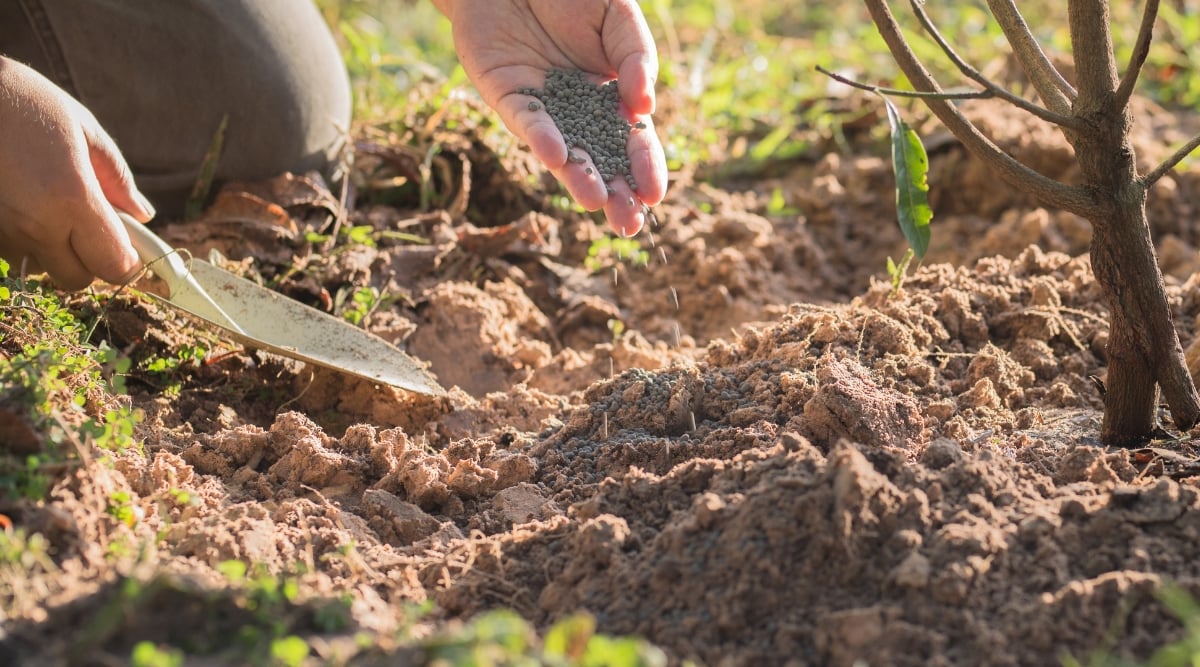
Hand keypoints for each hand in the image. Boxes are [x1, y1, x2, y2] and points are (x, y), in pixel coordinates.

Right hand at [0, 57, 154, 289]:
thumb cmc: (26, 102)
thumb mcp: (84, 130)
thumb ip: (117, 179)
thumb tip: (143, 215)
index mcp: (72, 197)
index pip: (114, 265)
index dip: (129, 262)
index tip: (132, 245)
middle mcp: (36, 223)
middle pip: (78, 280)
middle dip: (92, 262)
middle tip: (94, 227)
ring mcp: (4, 229)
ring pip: (44, 269)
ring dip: (57, 252)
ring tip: (52, 208)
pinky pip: (14, 254)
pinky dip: (27, 242)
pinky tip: (26, 206)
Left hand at [433, 0, 667, 235]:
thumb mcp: (619, 17)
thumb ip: (637, 58)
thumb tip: (645, 107)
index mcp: (613, 96)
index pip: (634, 141)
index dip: (645, 168)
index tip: (654, 196)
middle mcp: (578, 110)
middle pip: (601, 159)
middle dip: (616, 193)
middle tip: (628, 223)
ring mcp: (544, 106)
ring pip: (563, 151)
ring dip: (578, 178)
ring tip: (594, 203)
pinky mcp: (507, 95)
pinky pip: (526, 120)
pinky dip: (541, 137)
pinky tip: (556, 155)